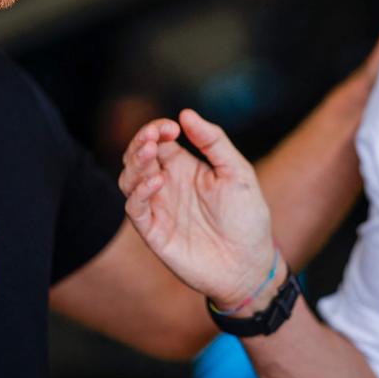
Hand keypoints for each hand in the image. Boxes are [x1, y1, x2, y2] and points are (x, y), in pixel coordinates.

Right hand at [119, 109, 275, 308]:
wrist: (249, 264)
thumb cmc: (246, 217)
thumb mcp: (237, 172)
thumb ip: (213, 142)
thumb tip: (186, 113)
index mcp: (184, 167)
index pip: (158, 140)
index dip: (157, 129)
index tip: (172, 127)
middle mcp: (166, 185)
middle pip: (138, 156)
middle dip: (140, 141)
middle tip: (154, 137)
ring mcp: (158, 208)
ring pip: (128, 179)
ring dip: (135, 163)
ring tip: (151, 153)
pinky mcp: (154, 232)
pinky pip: (134, 209)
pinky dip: (139, 192)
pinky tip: (157, 182)